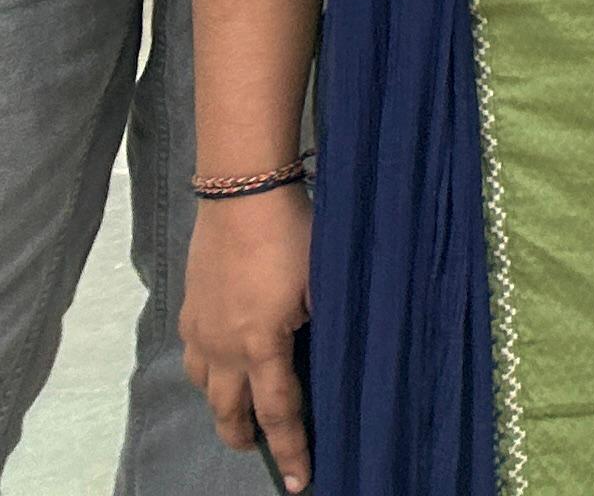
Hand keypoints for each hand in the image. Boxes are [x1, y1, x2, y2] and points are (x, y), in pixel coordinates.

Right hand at [181, 187, 313, 491]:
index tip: (299, 482)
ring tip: (243, 408)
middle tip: (261, 449)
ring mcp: (201, 329)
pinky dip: (211, 369)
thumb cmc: (295, 234)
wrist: (243, 195)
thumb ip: (326, 323)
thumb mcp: (326, 281)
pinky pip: (196, 356)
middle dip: (244, 437)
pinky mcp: (190, 310)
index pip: (278, 413)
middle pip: (229, 412)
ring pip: (207, 387)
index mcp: (262, 345)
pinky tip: (225, 360)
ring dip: (224, 404)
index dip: (291, 450)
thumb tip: (335, 352)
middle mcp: (223, 347)